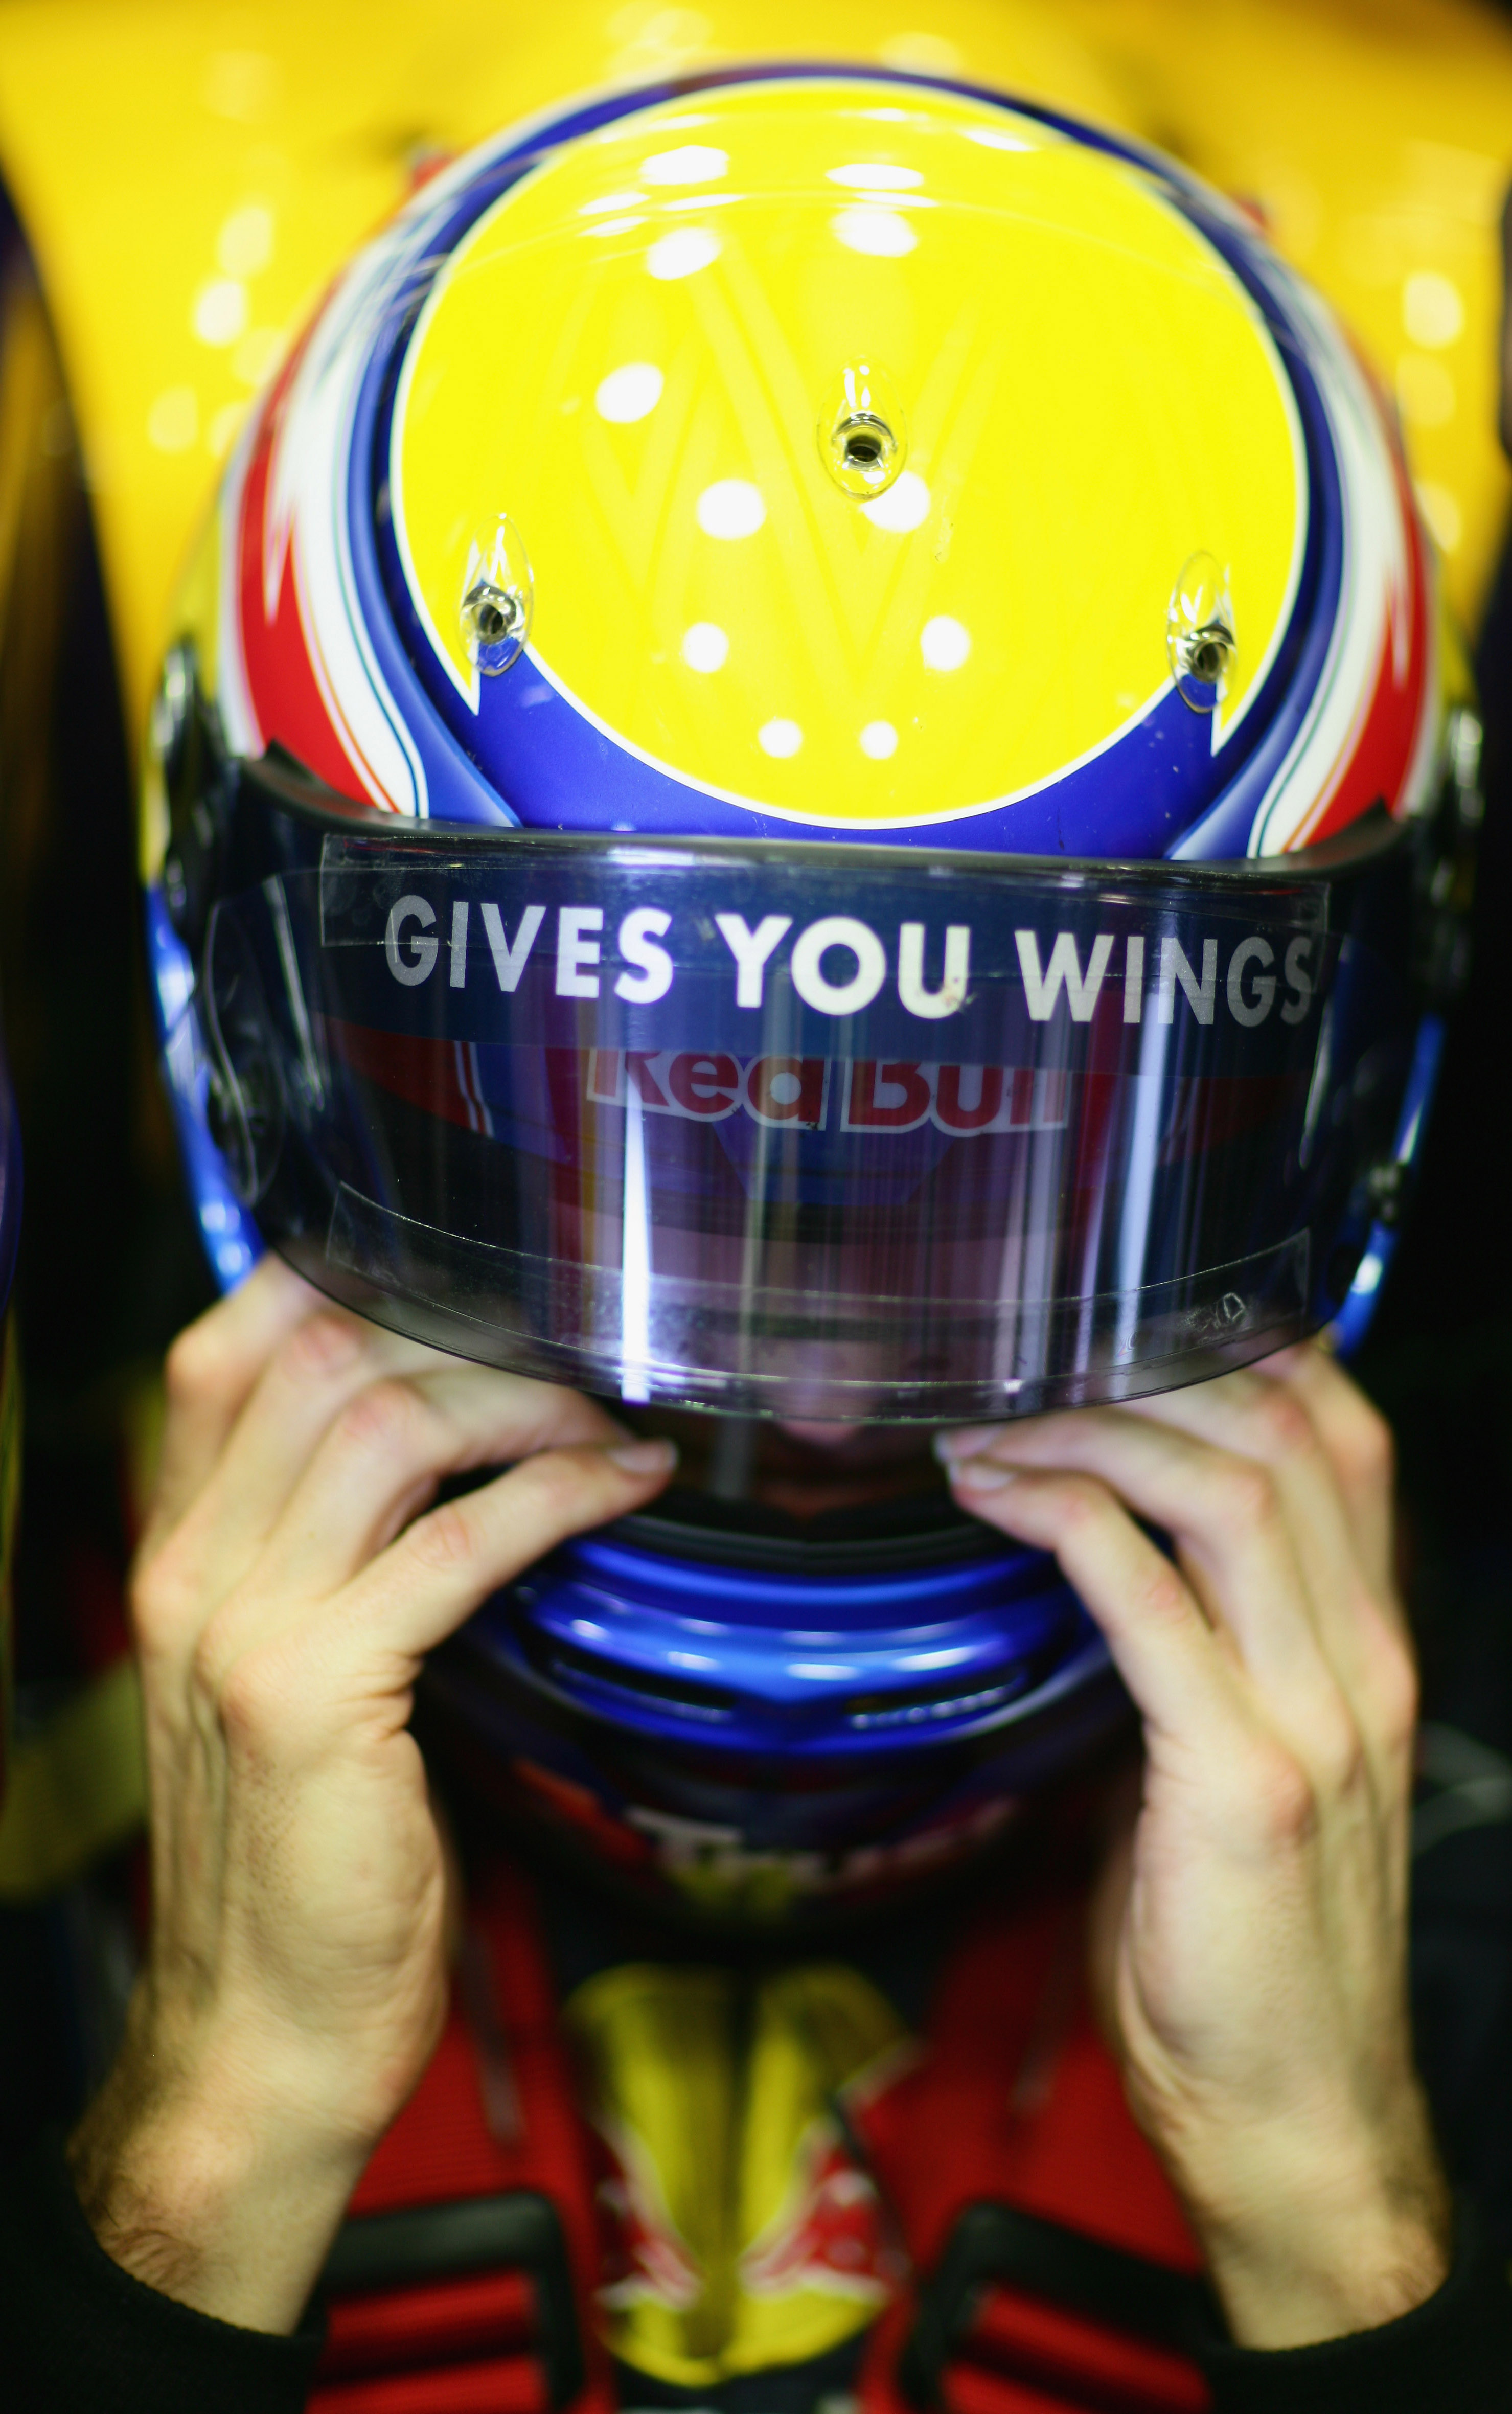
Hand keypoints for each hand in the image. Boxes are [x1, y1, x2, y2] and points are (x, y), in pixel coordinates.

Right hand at [68, 1256, 674, 2331]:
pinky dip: (555, 1495)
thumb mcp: (289, 1679)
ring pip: (384, 1425)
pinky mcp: (318, 1695)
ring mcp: (245, 1628)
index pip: (225, 1351)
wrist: (262, 2034)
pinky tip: (623, 1485)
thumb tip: (452, 1453)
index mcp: (179, 1556)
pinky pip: (457, 1543)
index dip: (343, 1282)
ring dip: (516, 1403)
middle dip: (459, 1334)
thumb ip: (334, 1562)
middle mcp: (193, 1571)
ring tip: (600, 1420)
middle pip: (317, 1358)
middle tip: (567, 1359)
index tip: (462, 1278)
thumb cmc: (304, 1859)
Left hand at [938, 1345, 1450, 2348]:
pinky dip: (1061, 1515)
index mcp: (1367, 1651)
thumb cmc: (1247, 1952)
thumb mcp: (1244, 1771)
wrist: (1295, 2119)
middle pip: (1282, 1436)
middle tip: (1030, 1371)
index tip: (1125, 1334)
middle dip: (1148, 1371)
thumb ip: (1198, 1661)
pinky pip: (1144, 1595)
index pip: (1344, 1442)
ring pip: (1223, 1489)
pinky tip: (990, 1492)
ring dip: (1091, 1431)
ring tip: (991, 1428)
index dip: (1241, 1355)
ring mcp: (1310, 1714)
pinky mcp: (1238, 1775)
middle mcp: (1359, 1661)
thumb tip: (1090, 1564)